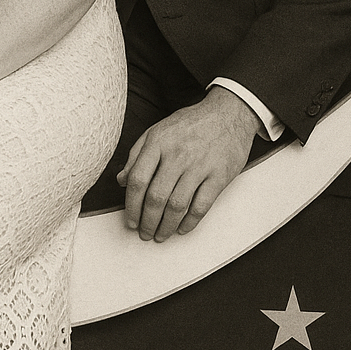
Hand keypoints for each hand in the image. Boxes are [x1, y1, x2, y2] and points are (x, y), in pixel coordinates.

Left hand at [117, 88, 260, 241]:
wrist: (228, 113)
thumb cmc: (190, 124)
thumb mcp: (158, 130)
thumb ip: (137, 154)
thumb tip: (122, 180)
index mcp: (158, 142)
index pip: (138, 179)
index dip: (131, 205)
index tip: (130, 220)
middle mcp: (177, 154)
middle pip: (156, 197)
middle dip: (147, 221)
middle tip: (144, 233)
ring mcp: (200, 166)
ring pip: (177, 205)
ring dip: (166, 226)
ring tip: (160, 235)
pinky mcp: (219, 176)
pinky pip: (201, 206)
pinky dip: (189, 222)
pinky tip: (182, 229)